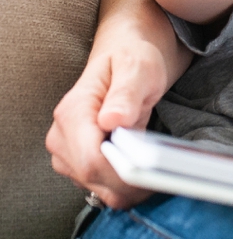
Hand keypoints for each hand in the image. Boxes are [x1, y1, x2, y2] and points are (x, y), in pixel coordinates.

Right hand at [46, 14, 185, 209]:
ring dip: (129, 186)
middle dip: (129, 182)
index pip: (92, 161)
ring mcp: (68, 151)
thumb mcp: (138, 67)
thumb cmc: (135, 55)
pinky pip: (101, 186)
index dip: (123, 173)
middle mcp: (62, 135)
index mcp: (73, 112)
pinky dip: (124, 184)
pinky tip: (143, 169)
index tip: (153, 171)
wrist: (128, 51)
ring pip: (97, 188)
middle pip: (92, 179)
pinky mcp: (79, 161)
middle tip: (163, 171)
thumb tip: (112, 121)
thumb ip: (126, 94)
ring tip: (155, 166)